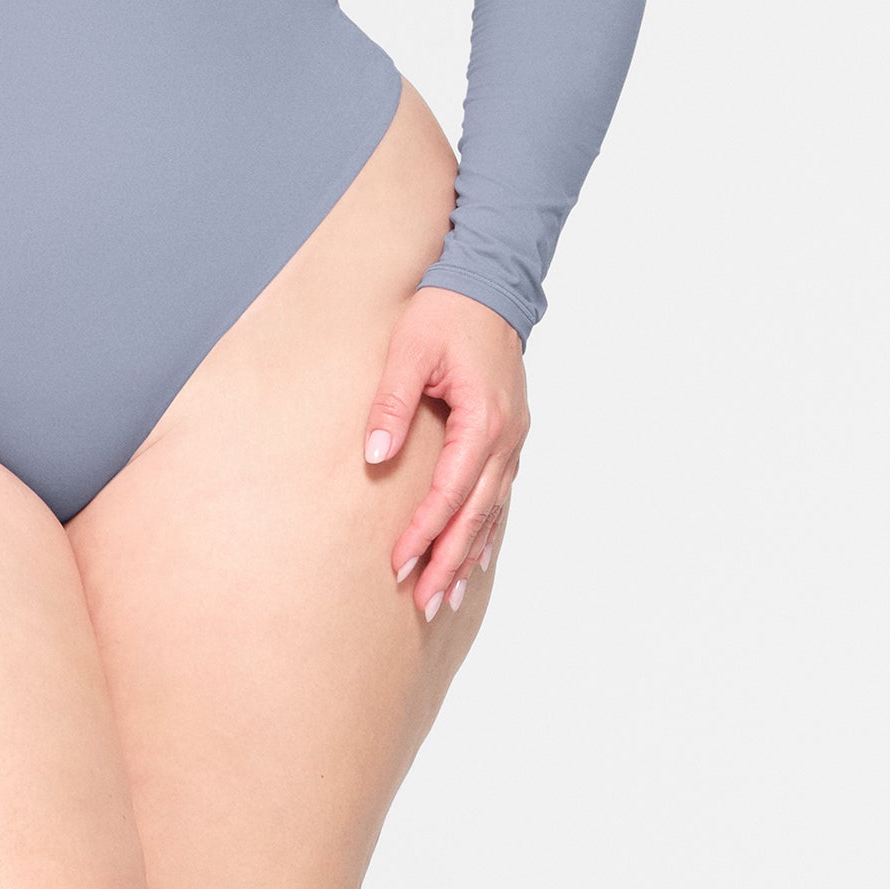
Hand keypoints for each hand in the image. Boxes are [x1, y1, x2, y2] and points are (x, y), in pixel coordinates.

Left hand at [363, 286, 529, 621]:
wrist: (488, 286)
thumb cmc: (446, 313)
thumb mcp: (409, 350)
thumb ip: (391, 403)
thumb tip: (375, 455)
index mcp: (483, 420)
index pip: (450, 493)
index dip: (424, 533)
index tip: (398, 564)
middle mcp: (506, 437)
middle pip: (475, 515)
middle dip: (447, 560)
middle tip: (423, 602)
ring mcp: (513, 438)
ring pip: (490, 510)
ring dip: (467, 553)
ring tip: (444, 595)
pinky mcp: (509, 434)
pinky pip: (499, 492)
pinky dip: (485, 527)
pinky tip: (474, 554)